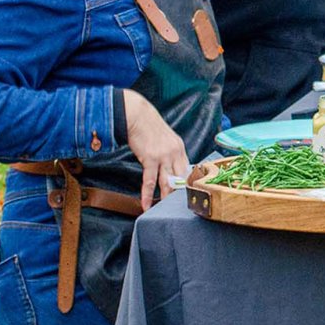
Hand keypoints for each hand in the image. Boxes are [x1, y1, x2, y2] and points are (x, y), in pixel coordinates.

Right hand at [122, 89, 189, 209]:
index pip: (187, 169)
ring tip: (163, 209)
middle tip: (177, 206)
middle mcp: (175, 152)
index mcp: (179, 147)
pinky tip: (145, 204)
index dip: (186, 183)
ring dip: (165, 197)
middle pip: (180, 178)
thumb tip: (169, 165)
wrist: (137, 115)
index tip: (185, 194)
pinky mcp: (151, 158)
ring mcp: (164, 156)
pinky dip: (147, 194)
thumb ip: (169, 151)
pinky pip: (150, 181)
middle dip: (178, 193)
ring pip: (167, 182)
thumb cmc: (147, 126)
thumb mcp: (164, 138)